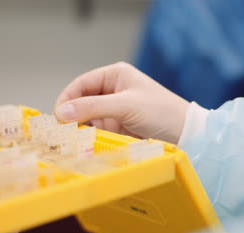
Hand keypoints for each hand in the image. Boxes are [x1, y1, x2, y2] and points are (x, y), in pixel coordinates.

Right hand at [55, 62, 189, 143]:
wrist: (186, 134)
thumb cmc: (162, 112)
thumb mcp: (125, 106)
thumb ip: (92, 107)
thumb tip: (60, 112)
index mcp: (115, 76)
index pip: (81, 84)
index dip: (67, 99)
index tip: (57, 117)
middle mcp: (113, 91)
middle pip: (82, 101)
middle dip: (71, 116)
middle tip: (60, 133)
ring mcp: (116, 110)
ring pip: (88, 118)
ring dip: (80, 129)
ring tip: (71, 142)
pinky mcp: (119, 127)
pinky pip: (98, 131)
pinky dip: (90, 138)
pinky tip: (85, 146)